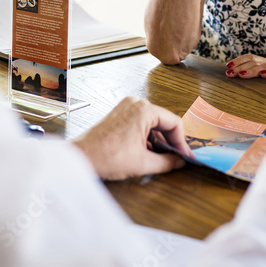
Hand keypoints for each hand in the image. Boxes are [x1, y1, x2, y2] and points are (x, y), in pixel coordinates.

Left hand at [74, 97, 193, 180]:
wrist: (80, 157)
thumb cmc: (106, 156)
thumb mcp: (143, 163)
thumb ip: (167, 162)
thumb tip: (179, 161)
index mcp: (144, 110)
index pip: (174, 122)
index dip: (182, 141)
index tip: (185, 156)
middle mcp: (136, 103)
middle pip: (163, 121)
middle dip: (170, 141)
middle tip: (177, 158)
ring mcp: (126, 107)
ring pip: (152, 123)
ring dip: (158, 140)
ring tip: (162, 157)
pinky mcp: (119, 114)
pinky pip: (141, 123)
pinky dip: (147, 137)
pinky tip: (148, 152)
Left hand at [226, 54, 265, 79]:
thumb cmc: (258, 85)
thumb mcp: (249, 78)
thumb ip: (241, 74)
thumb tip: (228, 74)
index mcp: (259, 61)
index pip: (248, 57)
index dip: (238, 60)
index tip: (228, 66)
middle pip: (253, 62)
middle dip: (240, 67)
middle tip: (230, 73)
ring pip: (261, 67)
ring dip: (251, 70)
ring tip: (241, 74)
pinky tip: (262, 74)